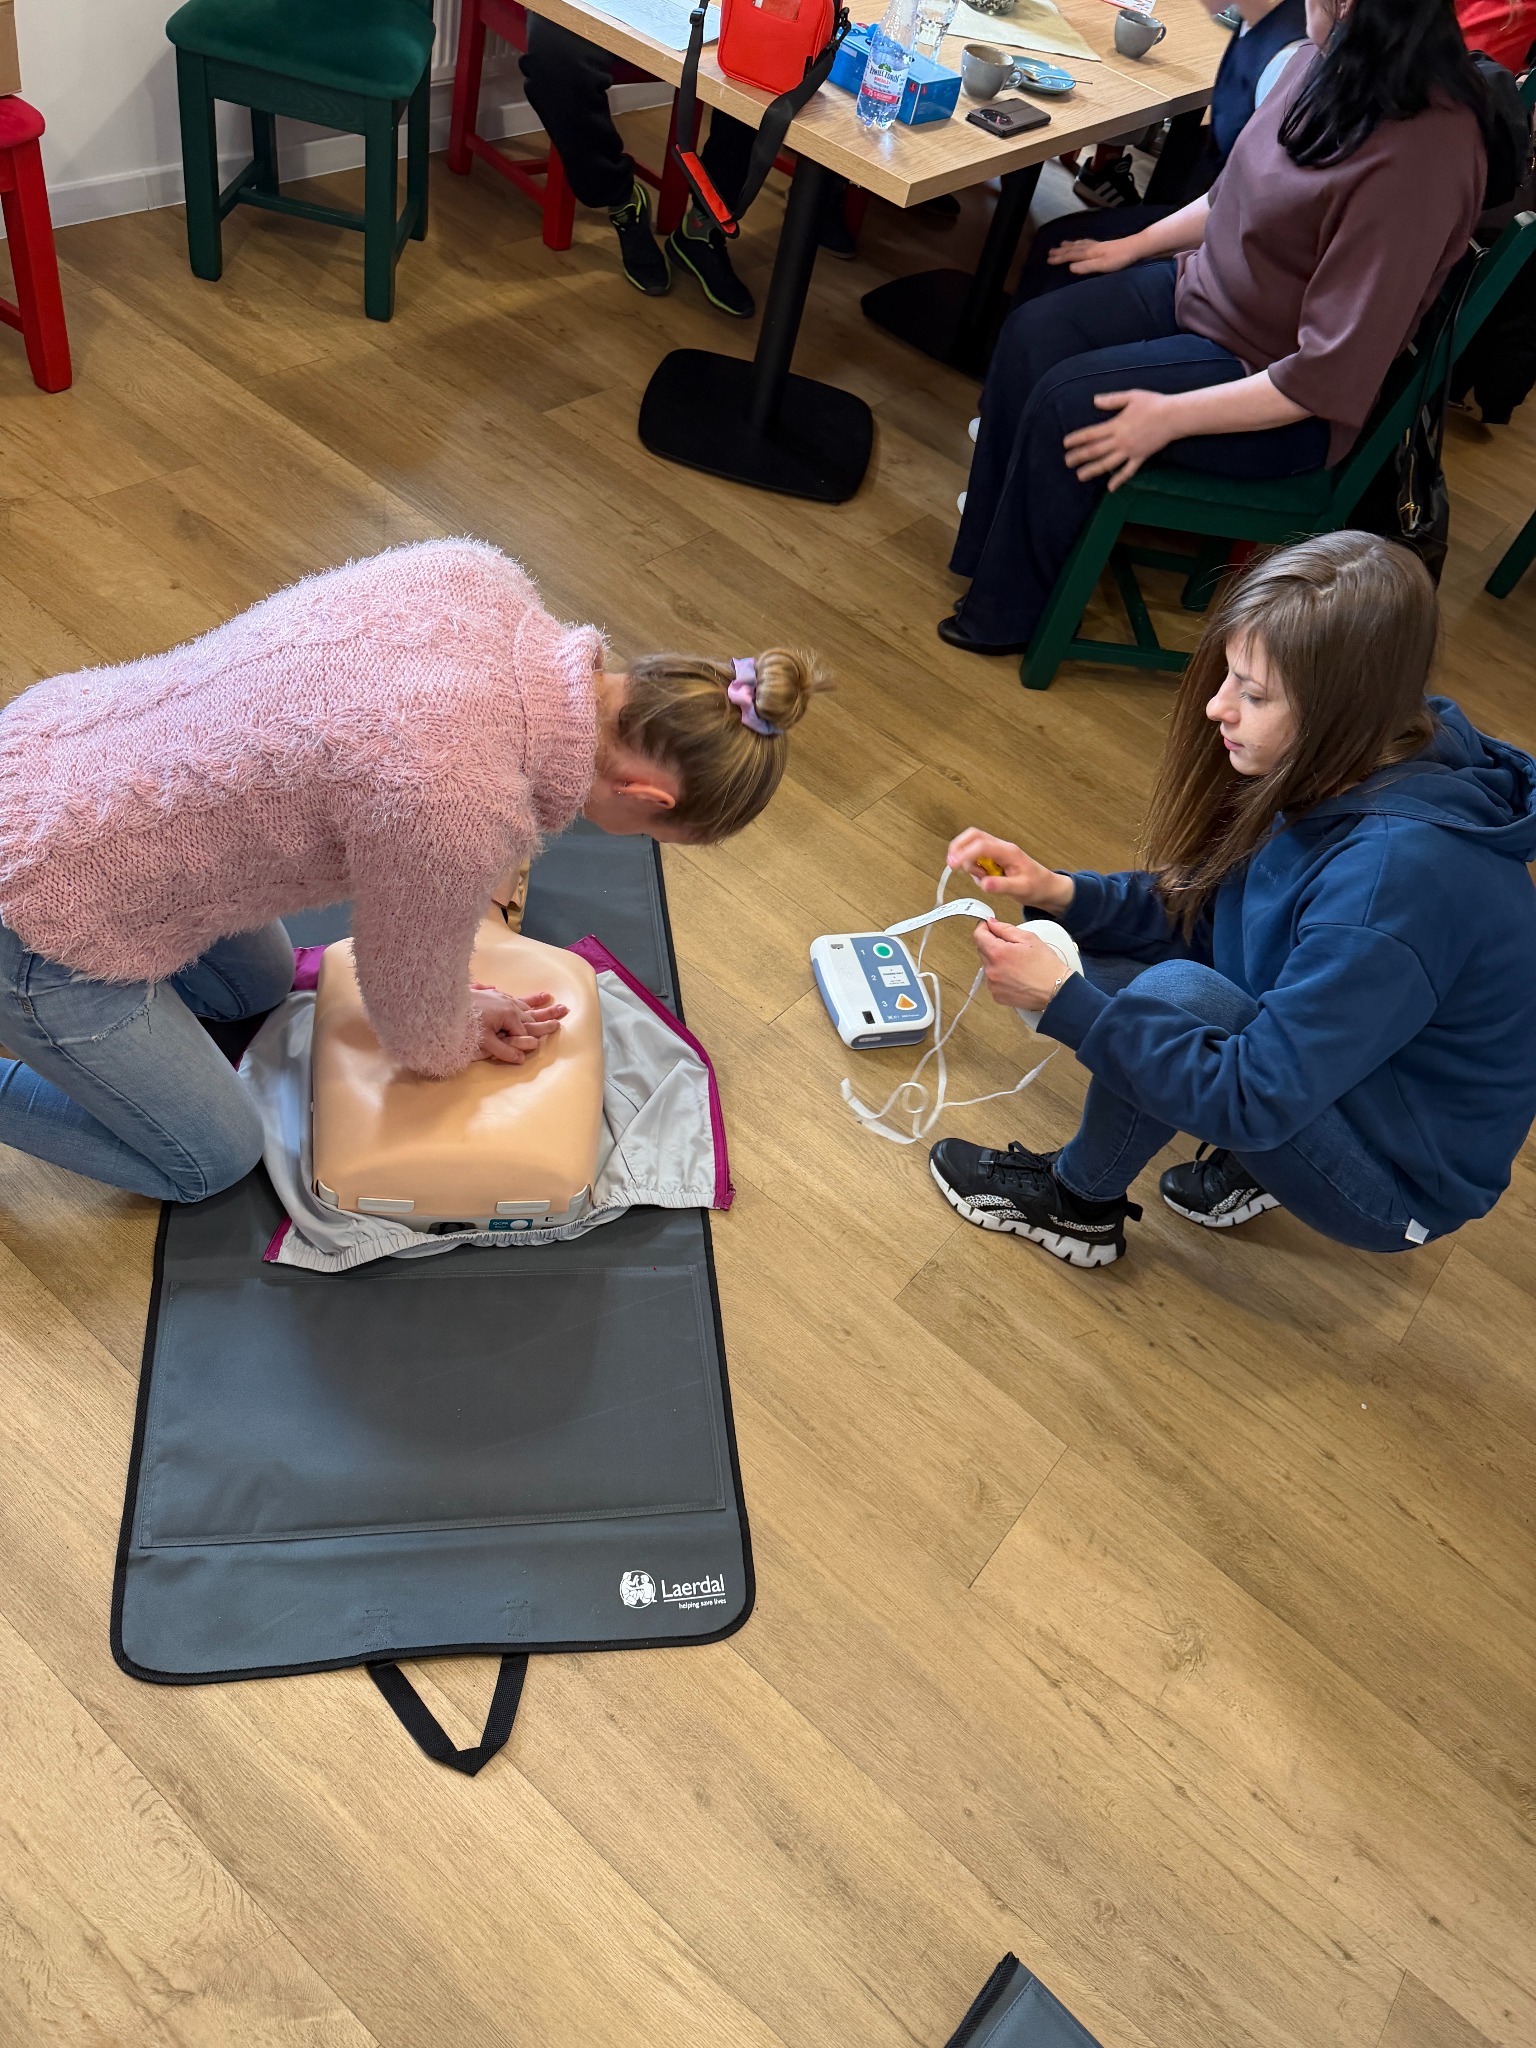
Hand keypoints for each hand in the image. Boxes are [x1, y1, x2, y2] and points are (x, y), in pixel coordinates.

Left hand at [470, 984, 567, 1064]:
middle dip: (548, 1013)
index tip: (551, 1034)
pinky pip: (508, 996)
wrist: (443, 1004)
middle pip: (531, 1013)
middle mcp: (508, 1005)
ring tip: (547, 997)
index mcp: (509, 1016)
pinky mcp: (489, 994)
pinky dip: (517, 997)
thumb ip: (504, 1051)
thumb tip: (522, 1059)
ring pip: (521, 1003)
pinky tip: (519, 997)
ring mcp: (499, 998)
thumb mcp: (485, 1042)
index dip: (533, 1039)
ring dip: (535, 1002)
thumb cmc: (464, 1024)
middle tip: (565, 1009)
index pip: (526, 1032)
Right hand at [946, 827, 1074, 913]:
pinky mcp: (993, 858)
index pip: (982, 846)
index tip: (954, 864)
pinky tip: (985, 878)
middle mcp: (1001, 848)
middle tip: (952, 863)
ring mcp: (996, 852)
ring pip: (972, 845)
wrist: (1046, 888)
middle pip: (973, 836)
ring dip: (968, 861)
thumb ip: (1002, 886)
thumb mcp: (1021, 889)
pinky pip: (976, 857)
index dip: (965, 853)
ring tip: (981, 877)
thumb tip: (984, 884)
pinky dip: (973, 867)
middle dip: (958, 847)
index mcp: (1009, 852)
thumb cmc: (1037, 885)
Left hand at [973, 920, 1077, 1012]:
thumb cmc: (1046, 965)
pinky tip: (1016, 976)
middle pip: (982, 950)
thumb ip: (1006, 929)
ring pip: (988, 965)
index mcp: (998, 953)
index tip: (991, 927)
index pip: (978, 935)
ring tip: (1017, 964)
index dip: (984, 928)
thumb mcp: (1029, 938)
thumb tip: (991, 923)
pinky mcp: (997, 996)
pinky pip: (993, 980)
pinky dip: (1000, 976)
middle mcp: (991, 970)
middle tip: (1012, 947)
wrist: (1057, 991)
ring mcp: (993, 984)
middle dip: (993, 945)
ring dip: (997, 961)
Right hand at [1046, 233, 1142, 277]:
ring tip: (1063, 244)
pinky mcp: (1105, 245)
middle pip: (1073, 248)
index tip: (1048, 259)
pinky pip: (1087, 242)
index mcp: (1090, 253)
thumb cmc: (1120, 259)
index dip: (1060, 258)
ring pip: (1080, 244)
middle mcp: (1092, 247)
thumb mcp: (1102, 266)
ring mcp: (1098, 245)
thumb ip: (1086, 267)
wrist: (1136, 247)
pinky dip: (1080, 242)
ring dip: (1070, 245)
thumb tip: (1070, 268)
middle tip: (1050, 251)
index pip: (1071, 255)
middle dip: (1061, 250)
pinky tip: (1083, 242)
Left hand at [1062, 389, 1177, 491]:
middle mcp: (1120, 440)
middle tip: (1067, 462)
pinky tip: (1110, 488)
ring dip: (1092, 470)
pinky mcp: (1141, 457)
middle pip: (1095, 451)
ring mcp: (1130, 451)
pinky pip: (1128, 471)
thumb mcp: (1131, 396)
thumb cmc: (1154, 403)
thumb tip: (1094, 401)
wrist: (1174, 416)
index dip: (1076, 439)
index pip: (1091, 434)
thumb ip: (1112, 400)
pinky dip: (1119, 480)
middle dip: (1079, 457)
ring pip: (1107, 464)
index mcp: (1116, 425)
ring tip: (1080, 476)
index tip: (1065, 444)